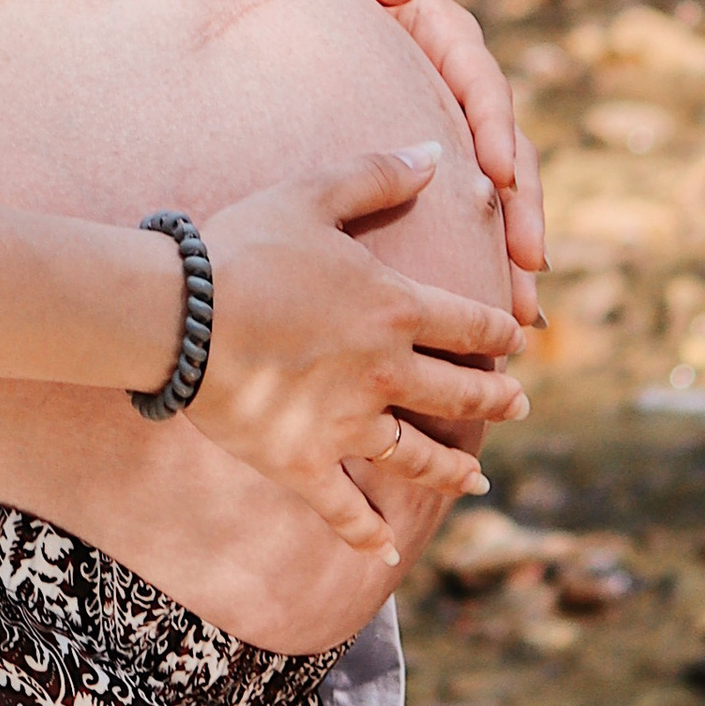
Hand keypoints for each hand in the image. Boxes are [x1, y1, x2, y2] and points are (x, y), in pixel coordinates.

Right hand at [187, 147, 526, 558]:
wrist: (184, 314)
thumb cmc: (247, 245)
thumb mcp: (315, 191)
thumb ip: (379, 172)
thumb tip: (438, 153)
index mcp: (395, 308)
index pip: (468, 324)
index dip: (500, 332)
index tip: (520, 340)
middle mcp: (385, 374)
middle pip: (457, 394)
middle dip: (495, 400)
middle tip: (518, 405)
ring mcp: (348, 426)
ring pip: (417, 457)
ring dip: (454, 469)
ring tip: (479, 479)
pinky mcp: (305, 464)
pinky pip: (345, 509)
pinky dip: (368, 534)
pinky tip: (387, 552)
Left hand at [320, 0, 548, 323]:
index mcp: (443, 33)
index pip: (481, 82)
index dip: (496, 129)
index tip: (500, 178)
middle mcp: (456, 82)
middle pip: (507, 147)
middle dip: (523, 208)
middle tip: (530, 265)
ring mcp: (447, 123)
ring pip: (497, 188)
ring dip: (514, 245)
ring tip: (526, 306)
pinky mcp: (429, 159)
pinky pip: (464, 206)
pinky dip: (485, 252)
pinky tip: (495, 304)